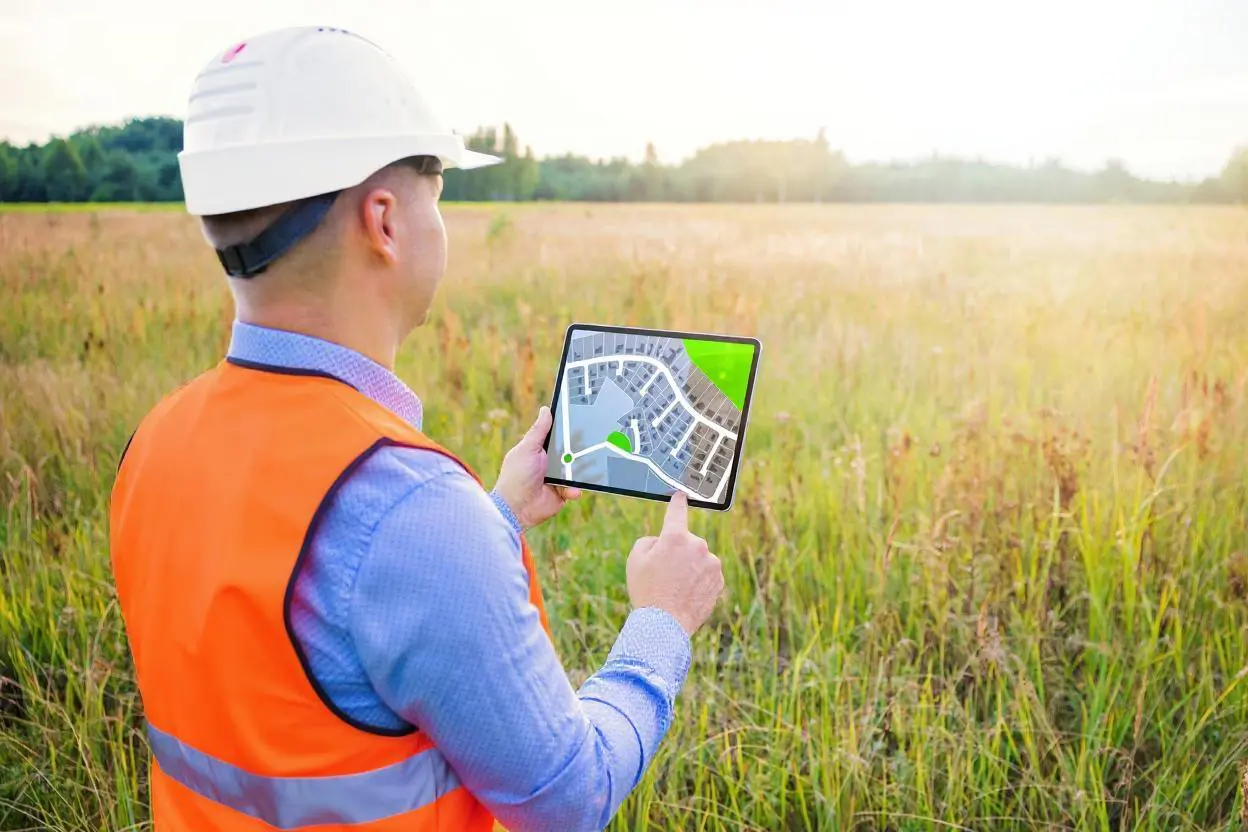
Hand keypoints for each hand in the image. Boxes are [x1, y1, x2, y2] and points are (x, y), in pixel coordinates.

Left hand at [494, 406, 581, 528]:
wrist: (517, 507)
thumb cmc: (517, 476)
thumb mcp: (527, 448)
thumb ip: (538, 430)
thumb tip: (545, 409)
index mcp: (540, 449)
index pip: (558, 435)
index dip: (568, 429)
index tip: (582, 420)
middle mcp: (550, 462)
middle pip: (571, 451)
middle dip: (581, 449)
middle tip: (593, 442)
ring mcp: (557, 478)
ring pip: (576, 469)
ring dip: (582, 469)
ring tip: (589, 467)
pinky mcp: (562, 492)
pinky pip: (575, 487)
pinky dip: (575, 488)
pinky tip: (572, 489)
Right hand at [626, 493, 724, 635]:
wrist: (664, 625)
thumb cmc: (647, 591)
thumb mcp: (635, 560)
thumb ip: (649, 541)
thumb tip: (662, 541)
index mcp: (675, 537)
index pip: (677, 511)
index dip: (677, 502)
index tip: (681, 495)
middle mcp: (698, 545)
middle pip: (686, 542)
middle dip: (677, 553)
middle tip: (664, 573)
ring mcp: (711, 563)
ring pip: (698, 559)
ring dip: (690, 567)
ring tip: (675, 588)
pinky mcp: (719, 580)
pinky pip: (707, 574)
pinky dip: (699, 581)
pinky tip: (686, 594)